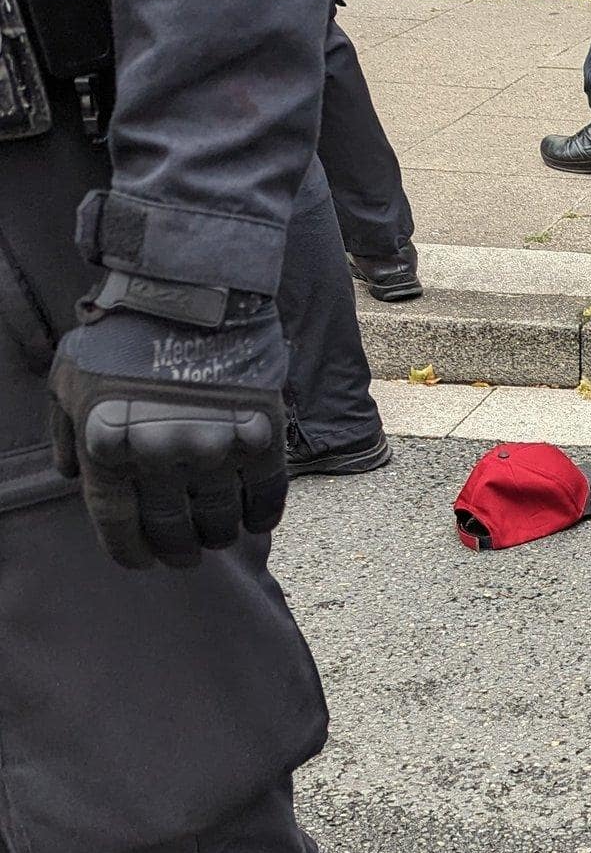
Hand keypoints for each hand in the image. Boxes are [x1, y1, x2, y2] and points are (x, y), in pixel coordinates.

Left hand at [48, 294, 289, 570]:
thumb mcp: (69, 377)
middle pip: (172, 530)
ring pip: (218, 520)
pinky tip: (255, 520)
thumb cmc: (123, 334)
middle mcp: (161, 458)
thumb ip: (64, 431)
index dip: (131, 551)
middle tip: (183, 554)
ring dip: (217, 535)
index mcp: (109, 447)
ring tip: (216, 534)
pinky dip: (261, 515)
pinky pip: (265, 495)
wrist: (191, 293)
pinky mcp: (259, 438)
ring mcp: (214, 449)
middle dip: (176, 550)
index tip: (143, 559)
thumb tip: (72, 474)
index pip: (119, 525)